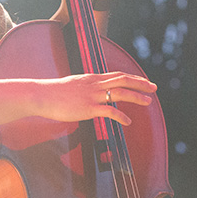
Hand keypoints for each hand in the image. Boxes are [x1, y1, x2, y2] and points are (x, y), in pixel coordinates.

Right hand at [33, 72, 156, 125]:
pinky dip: (121, 116)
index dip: (133, 78)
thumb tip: (93, 91)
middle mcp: (95, 84)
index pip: (118, 75)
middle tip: (154, 88)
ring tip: (148, 102)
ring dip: (136, 97)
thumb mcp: (74, 84)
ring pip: (120, 93)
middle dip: (141, 83)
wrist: (42, 95)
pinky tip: (128, 122)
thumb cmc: (55, 92)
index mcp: (93, 78)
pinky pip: (109, 111)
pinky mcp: (88, 108)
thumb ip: (86, 86)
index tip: (144, 81)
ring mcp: (92, 96)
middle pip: (123, 80)